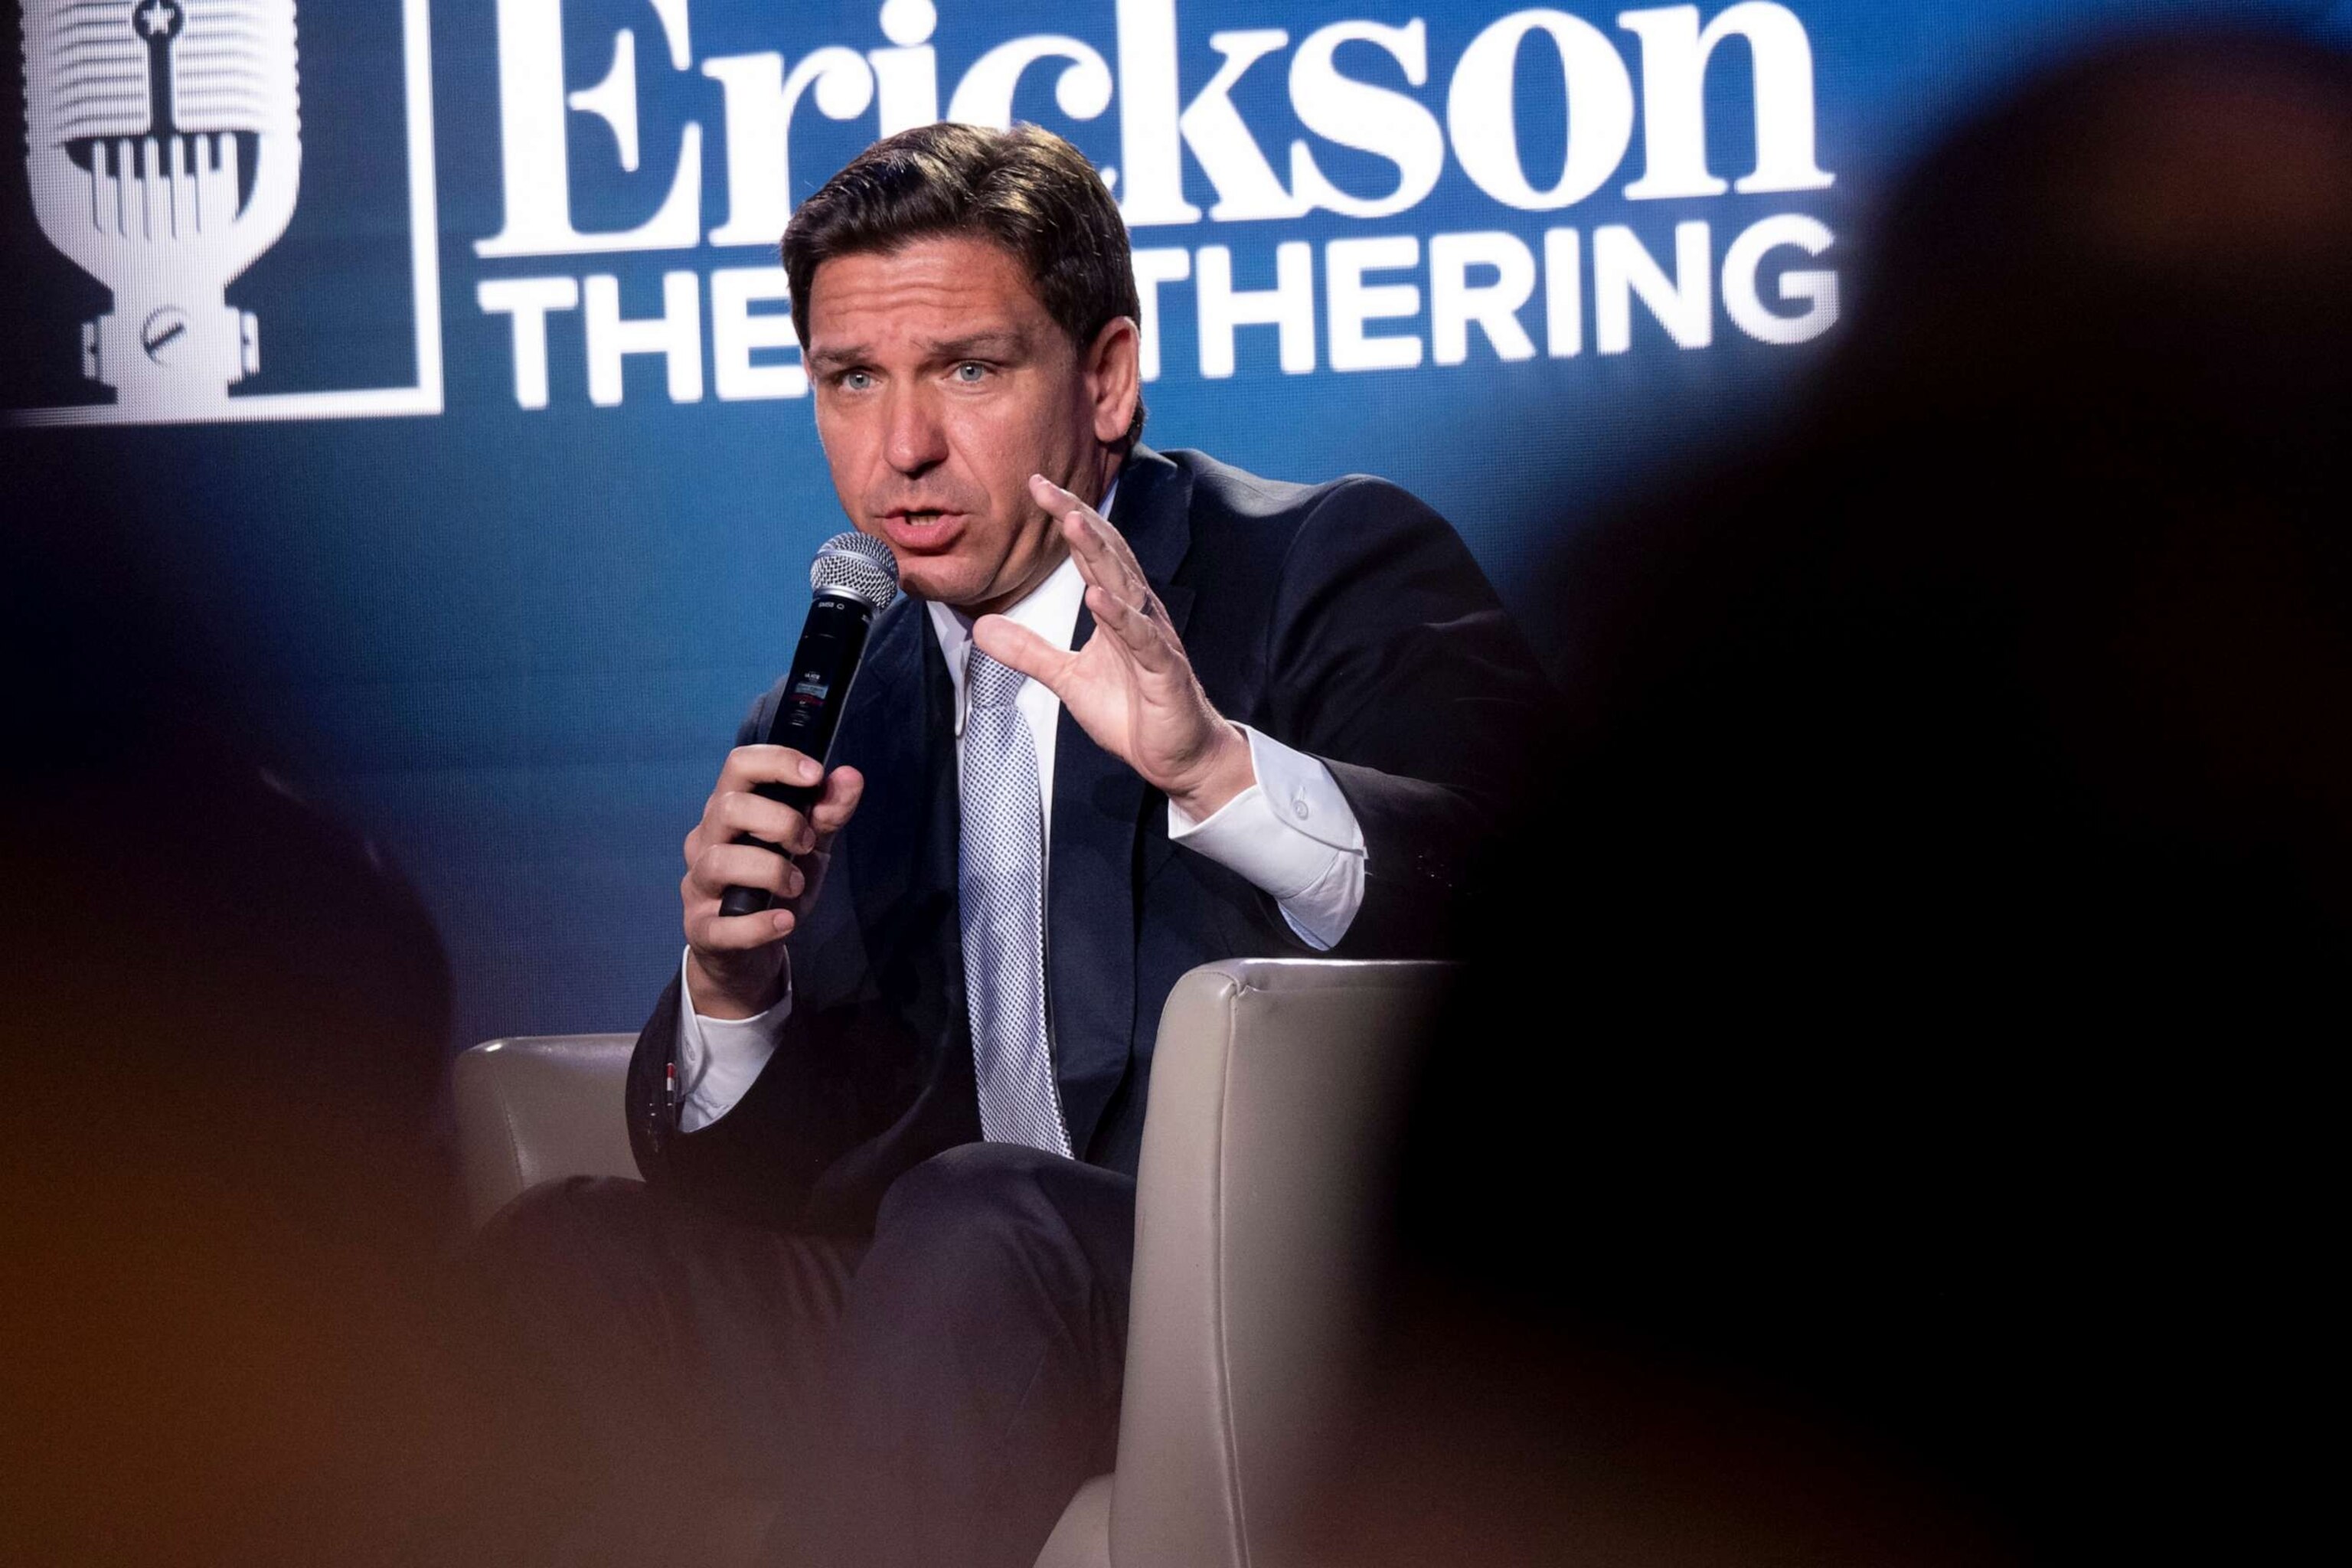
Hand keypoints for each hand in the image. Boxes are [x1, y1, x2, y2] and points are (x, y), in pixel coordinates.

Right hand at [681, 747, 863, 1018]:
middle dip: (780, 821)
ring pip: (720, 862)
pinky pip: (721, 925)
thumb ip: (828, 813)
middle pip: (728, 808)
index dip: (777, 762)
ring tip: (796, 885)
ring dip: (771, 870)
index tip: (814, 775)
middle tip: (806, 843)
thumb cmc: (776, 885)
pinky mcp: (700, 930)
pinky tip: (785, 921)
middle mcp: (706, 841)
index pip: (739, 765)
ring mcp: (698, 885)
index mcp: (730, 810)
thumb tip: (851, 776)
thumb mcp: (809, 846)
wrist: (753, 948)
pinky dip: (759, 924)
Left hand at [973, 475, 1255, 820]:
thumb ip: (1029, 651)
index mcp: (1118, 608)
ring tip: (1072, 522)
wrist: (1178, 756)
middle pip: (1107, 554)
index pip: (1090, 552)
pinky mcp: (1164, 671)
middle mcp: (1138, 612)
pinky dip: (1121, 617)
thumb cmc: (1133, 711)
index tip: (1036, 485)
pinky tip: (1099, 597)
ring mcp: (1153, 639)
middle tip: (1045, 485)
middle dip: (1077, 517)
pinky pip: (1143, 639)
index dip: (1066, 517)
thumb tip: (981, 627)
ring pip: (1125, 585)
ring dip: (1099, 553)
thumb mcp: (1068, 678)